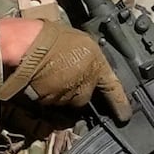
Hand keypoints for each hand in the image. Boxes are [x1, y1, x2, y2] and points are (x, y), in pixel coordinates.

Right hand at [5, 22, 122, 111]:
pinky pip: (50, 102)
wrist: (28, 45)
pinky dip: (46, 94)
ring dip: (60, 92)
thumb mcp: (82, 42)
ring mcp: (67, 96)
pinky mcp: (49, 102)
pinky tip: (40, 79)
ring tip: (49, 73)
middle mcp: (85, 86)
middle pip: (84, 96)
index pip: (113, 89)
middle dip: (76, 89)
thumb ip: (91, 59)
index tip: (124, 116)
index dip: (119, 103)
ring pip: (66, 100)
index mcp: (97, 68)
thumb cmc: (54, 37)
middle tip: (64, 73)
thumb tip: (91, 67)